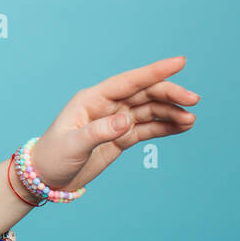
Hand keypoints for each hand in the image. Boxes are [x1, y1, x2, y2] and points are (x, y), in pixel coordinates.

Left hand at [27, 56, 199, 194]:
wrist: (46, 178)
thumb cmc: (53, 156)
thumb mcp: (73, 144)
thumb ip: (100, 131)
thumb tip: (127, 120)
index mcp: (92, 99)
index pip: (128, 81)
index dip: (154, 71)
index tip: (179, 62)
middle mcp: (106, 106)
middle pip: (144, 94)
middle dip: (169, 94)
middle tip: (193, 101)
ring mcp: (115, 121)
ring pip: (149, 110)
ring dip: (171, 113)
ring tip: (190, 120)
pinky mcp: (120, 137)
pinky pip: (148, 128)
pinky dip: (165, 126)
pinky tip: (182, 126)